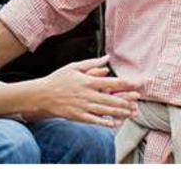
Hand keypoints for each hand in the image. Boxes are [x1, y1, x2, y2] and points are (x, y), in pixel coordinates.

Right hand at [21, 56, 139, 126]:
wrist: (42, 95)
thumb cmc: (59, 79)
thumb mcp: (74, 66)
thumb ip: (93, 63)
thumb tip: (107, 58)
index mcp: (87, 81)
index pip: (110, 83)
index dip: (124, 84)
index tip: (135, 84)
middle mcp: (87, 94)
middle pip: (110, 98)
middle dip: (126, 100)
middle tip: (137, 100)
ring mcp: (83, 106)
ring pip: (105, 110)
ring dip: (119, 112)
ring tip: (131, 112)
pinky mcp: (78, 116)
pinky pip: (94, 120)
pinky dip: (105, 122)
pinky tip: (114, 123)